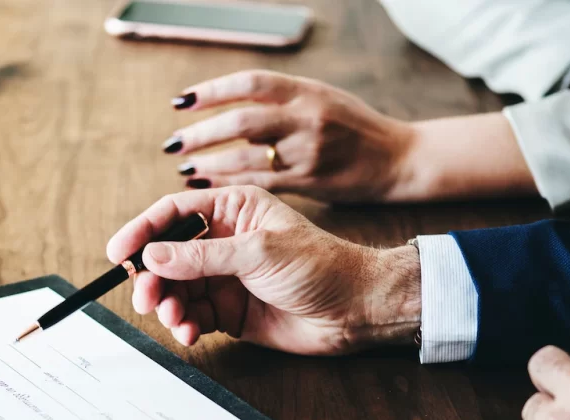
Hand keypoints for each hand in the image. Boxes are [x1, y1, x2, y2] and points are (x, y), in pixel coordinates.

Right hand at [107, 186, 420, 354]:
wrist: (356, 310)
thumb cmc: (320, 266)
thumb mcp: (259, 253)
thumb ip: (202, 256)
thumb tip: (152, 255)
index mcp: (233, 210)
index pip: (173, 213)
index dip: (141, 230)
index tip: (118, 253)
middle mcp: (224, 241)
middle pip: (167, 255)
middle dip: (152, 278)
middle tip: (146, 299)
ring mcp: (225, 277)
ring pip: (176, 289)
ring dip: (167, 305)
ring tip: (174, 319)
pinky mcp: (229, 310)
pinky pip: (192, 315)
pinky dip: (184, 325)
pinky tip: (189, 333)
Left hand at [164, 70, 418, 202]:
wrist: (397, 158)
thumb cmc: (354, 127)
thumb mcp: (321, 98)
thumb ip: (281, 101)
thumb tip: (230, 107)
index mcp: (306, 91)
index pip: (250, 84)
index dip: (212, 91)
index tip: (181, 101)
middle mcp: (306, 118)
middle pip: (242, 122)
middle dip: (201, 133)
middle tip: (172, 142)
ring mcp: (308, 152)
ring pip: (248, 157)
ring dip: (210, 163)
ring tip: (184, 166)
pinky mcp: (309, 182)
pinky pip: (260, 183)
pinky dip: (229, 184)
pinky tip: (207, 185)